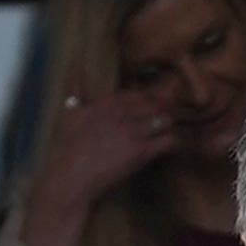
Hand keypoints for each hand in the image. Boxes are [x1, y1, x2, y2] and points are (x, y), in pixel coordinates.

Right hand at [20, 83, 180, 245]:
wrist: (72, 177)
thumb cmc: (69, 149)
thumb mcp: (69, 114)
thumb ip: (76, 90)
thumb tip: (77, 68)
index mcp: (107, 103)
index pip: (139, 93)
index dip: (152, 98)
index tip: (158, 104)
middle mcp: (122, 114)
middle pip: (156, 103)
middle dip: (168, 108)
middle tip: (176, 115)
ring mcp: (133, 132)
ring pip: (165, 118)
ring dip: (172, 123)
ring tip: (175, 129)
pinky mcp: (141, 151)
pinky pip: (168, 140)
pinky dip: (176, 141)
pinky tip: (174, 144)